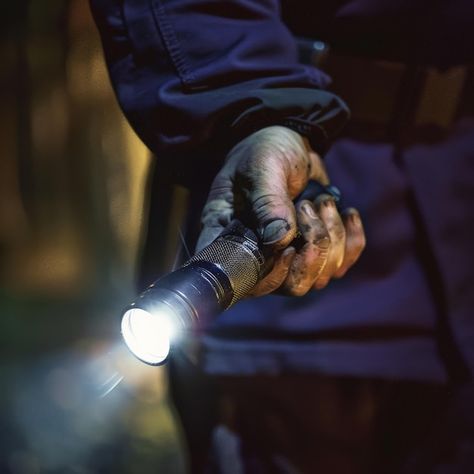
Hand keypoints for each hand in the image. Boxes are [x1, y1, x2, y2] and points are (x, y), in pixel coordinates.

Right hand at [196, 126, 364, 295]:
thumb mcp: (263, 167)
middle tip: (309, 208)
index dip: (271, 275)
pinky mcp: (315, 252)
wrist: (290, 143)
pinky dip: (352, 241)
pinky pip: (341, 265)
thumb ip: (268, 201)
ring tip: (322, 201)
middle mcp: (258, 256)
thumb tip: (278, 240)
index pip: (245, 280)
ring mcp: (288, 258)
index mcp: (230, 237)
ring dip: (331, 237)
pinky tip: (347, 213)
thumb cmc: (265, 151)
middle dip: (312, 251)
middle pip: (290, 286)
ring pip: (318, 277)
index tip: (287, 244)